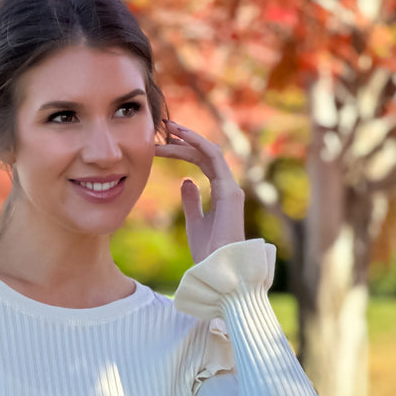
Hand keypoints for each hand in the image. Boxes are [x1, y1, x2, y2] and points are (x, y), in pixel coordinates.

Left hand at [154, 122, 244, 262]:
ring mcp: (231, 188)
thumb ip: (192, 201)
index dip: (185, 150)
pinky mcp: (230, 191)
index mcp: (222, 194)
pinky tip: (180, 137)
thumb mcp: (195, 223)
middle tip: (164, 128)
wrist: (218, 268)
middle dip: (185, 140)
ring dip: (189, 138)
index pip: (203, 163)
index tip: (165, 144)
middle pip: (205, 154)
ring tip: (169, 128)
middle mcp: (229, 187)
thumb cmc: (208, 252)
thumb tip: (186, 181)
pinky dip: (198, 144)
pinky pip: (214, 158)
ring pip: (209, 152)